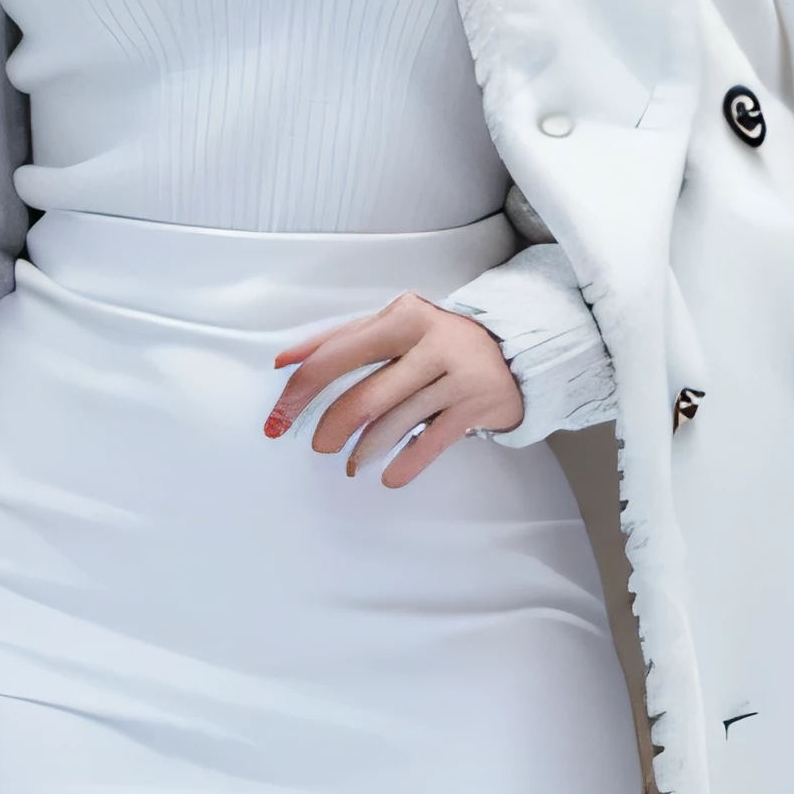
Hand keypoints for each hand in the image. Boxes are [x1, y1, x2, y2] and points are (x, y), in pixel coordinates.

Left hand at [267, 297, 524, 485]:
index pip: (338, 355)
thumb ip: (340, 339)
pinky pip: (429, 445)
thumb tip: (286, 360)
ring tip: (354, 462)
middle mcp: (432, 343)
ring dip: (365, 451)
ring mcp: (457, 377)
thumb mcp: (392, 326)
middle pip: (366, 396)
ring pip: (396, 425)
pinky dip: (404, 466)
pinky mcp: (475, 408)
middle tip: (320, 445)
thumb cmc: (436, 339)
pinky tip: (389, 476)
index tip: (280, 417)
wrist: (514, 349)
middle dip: (333, 428)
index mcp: (403, 316)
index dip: (301, 391)